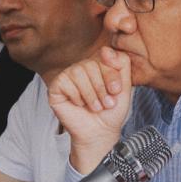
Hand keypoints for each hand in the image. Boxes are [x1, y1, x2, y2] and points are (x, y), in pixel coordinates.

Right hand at [48, 46, 131, 172]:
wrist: (100, 132)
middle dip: (102, 87)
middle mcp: (81, 67)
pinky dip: (77, 97)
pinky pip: (66, 82)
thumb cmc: (111, 112)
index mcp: (97, 65)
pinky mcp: (55, 86)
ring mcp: (68, 76)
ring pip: (78, 72)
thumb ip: (122, 64)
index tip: (116, 91)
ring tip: (95, 107)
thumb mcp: (125, 87)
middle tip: (106, 104)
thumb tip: (105, 49)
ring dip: (90, 94)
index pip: (104, 56)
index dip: (111, 75)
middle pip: (91, 64)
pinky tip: (79, 105)